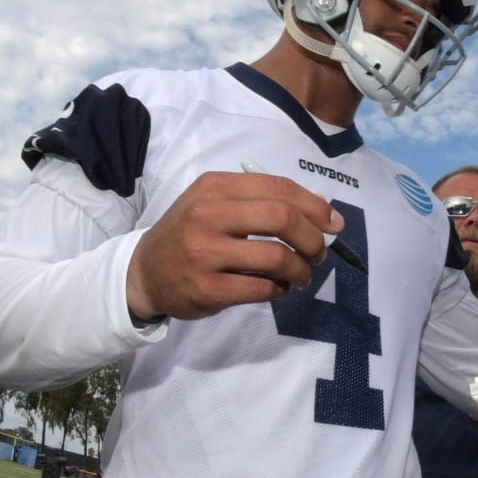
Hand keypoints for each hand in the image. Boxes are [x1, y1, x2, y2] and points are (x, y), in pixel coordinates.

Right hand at [126, 170, 343, 320]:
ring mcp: (204, 254)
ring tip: (302, 274)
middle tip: (319, 253)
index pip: (278, 189)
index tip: (334, 224)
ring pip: (277, 258)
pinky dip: (280, 289)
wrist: (144, 273)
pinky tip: (278, 288)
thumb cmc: (191, 234)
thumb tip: (323, 215)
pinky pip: (262, 288)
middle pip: (282, 219)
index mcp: (215, 187)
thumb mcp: (216, 204)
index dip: (315, 207)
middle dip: (312, 238)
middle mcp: (207, 216)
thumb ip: (262, 202)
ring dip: (301, 269)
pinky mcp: (207, 289)